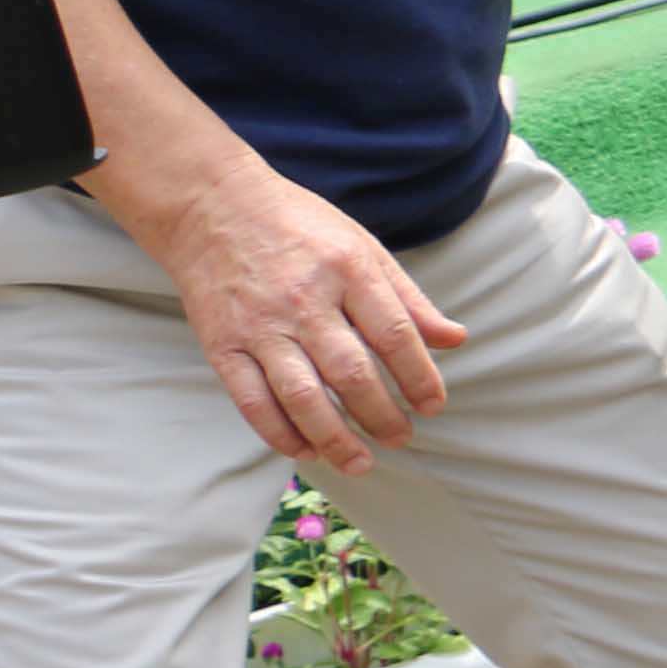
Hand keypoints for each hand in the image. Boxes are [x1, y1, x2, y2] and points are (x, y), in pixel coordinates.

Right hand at [141, 160, 468, 474]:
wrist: (211, 206)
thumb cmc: (298, 226)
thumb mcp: (362, 246)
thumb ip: (408, 298)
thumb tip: (455, 339)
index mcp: (347, 270)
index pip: (395, 335)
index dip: (420, 378)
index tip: (433, 406)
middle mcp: (304, 300)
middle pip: (351, 373)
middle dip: (382, 416)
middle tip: (401, 437)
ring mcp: (259, 325)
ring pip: (302, 396)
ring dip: (335, 438)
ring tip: (361, 461)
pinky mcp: (222, 344)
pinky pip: (252, 400)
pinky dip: (280, 433)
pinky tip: (306, 449)